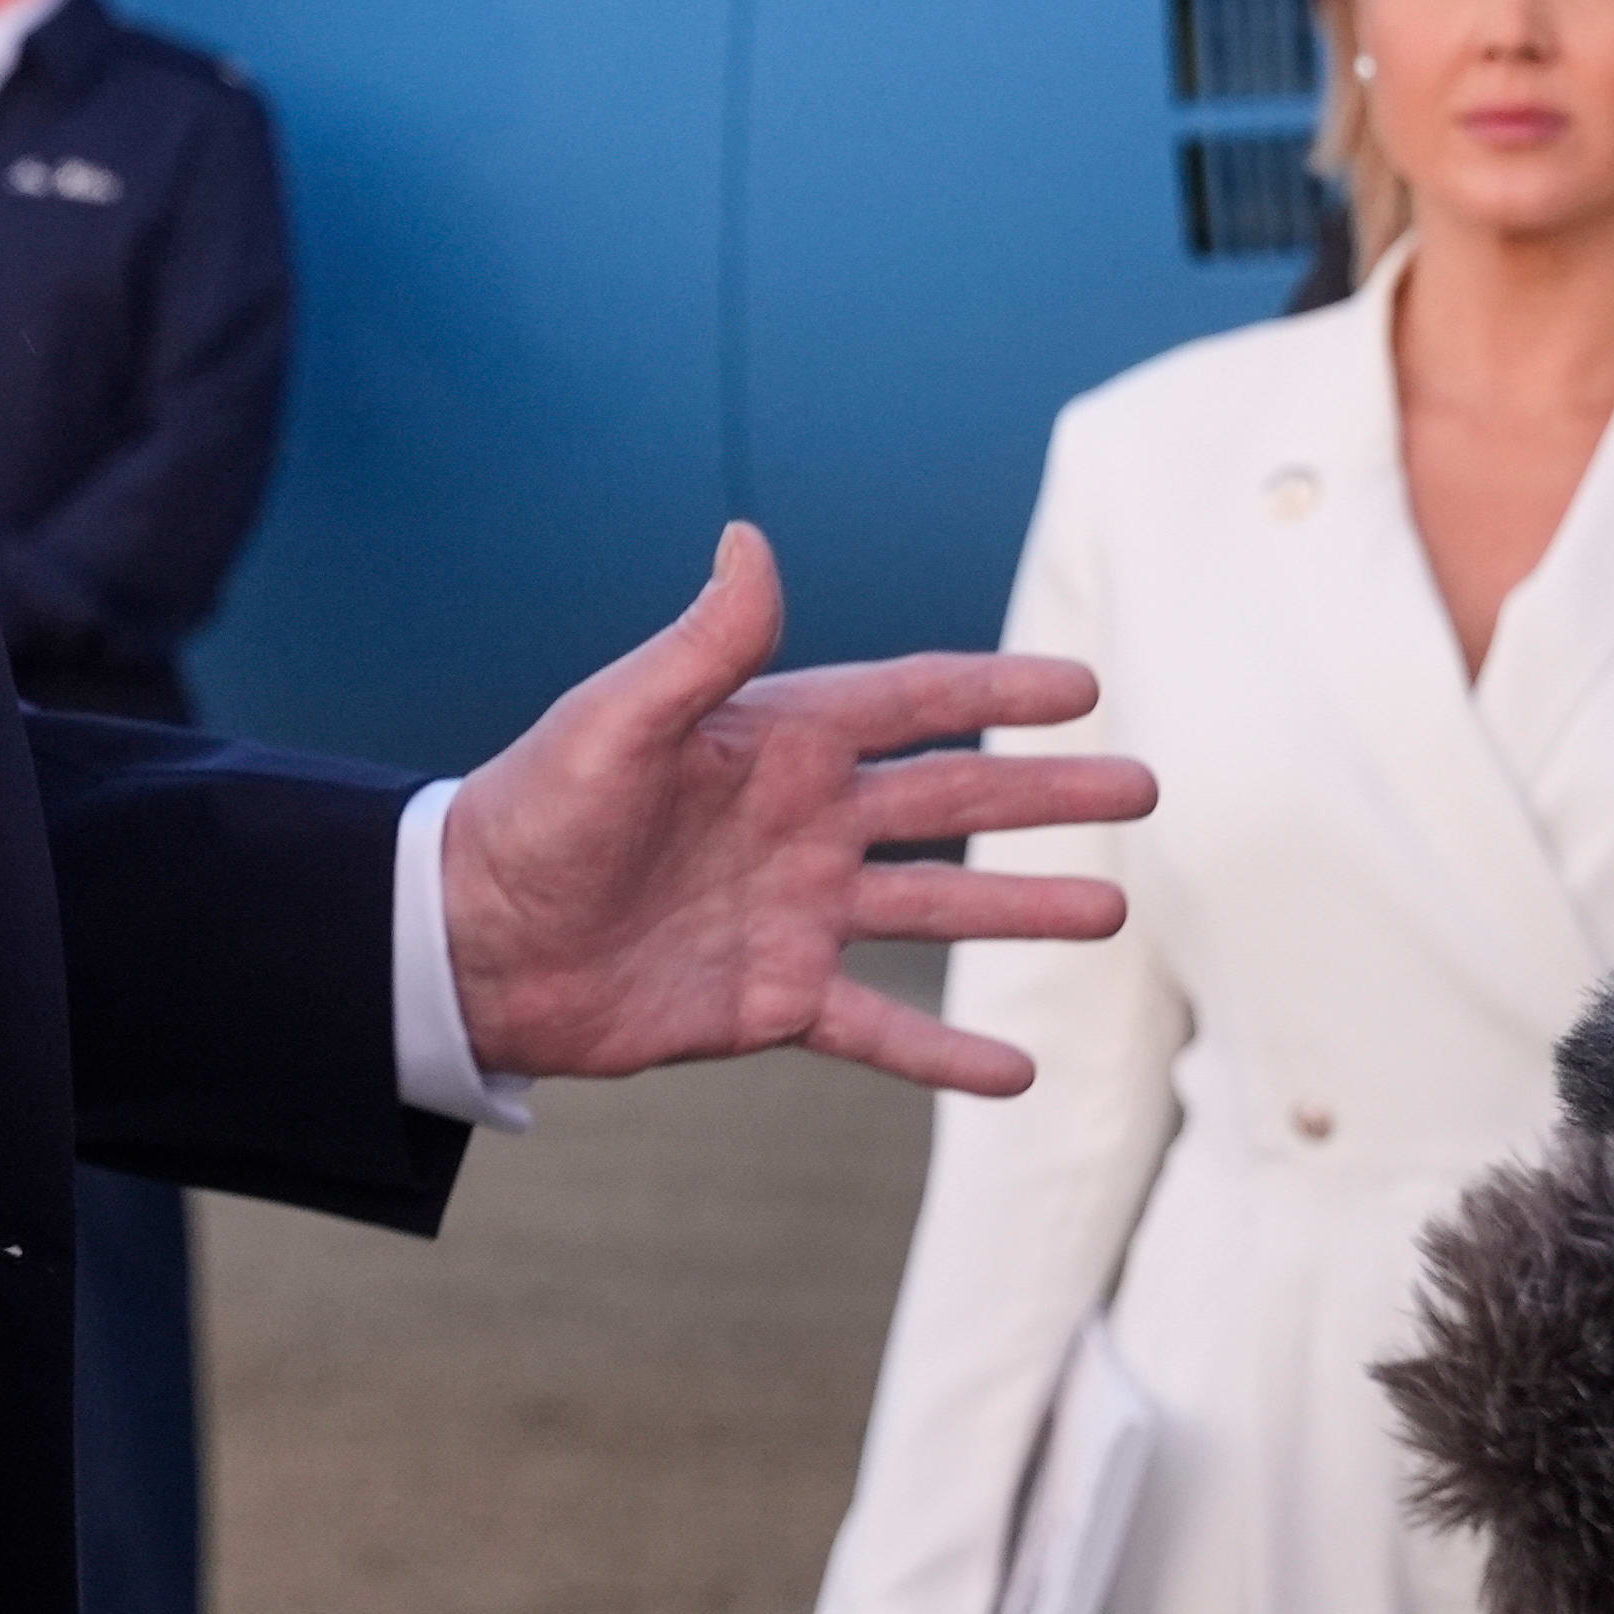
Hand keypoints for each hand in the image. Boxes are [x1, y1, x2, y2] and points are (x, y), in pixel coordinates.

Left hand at [437, 524, 1153, 1091]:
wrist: (469, 945)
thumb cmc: (533, 814)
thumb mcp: (617, 721)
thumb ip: (701, 646)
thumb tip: (750, 540)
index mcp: (775, 739)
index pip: (912, 701)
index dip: (997, 691)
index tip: (1085, 686)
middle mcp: (803, 820)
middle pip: (951, 800)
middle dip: (1047, 794)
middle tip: (1143, 789)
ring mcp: (797, 912)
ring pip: (936, 909)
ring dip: (1022, 911)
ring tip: (1109, 912)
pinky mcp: (774, 999)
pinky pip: (880, 1027)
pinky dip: (947, 1053)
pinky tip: (1014, 1074)